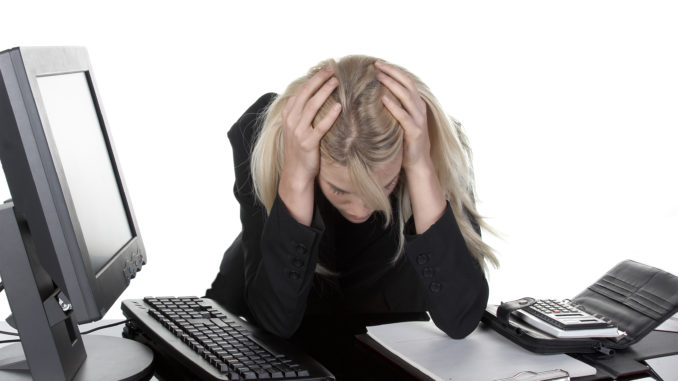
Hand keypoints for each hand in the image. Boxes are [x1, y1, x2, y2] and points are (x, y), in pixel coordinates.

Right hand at [280, 67, 341, 185]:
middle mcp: (291, 121)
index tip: (326, 70)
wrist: (295, 173)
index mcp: (288, 115)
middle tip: (332, 69)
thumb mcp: (296, 128)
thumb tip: (314, 96)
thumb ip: (301, 113)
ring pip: (311, 106)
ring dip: (324, 92)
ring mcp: (298, 132)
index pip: (300, 91)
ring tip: (336, 82)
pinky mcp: (308, 143)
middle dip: (319, 80)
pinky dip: (329, 116)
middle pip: (305, 94)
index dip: (313, 79)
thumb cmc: (299, 149)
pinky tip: (339, 107)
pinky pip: (320, 127)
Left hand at [375, 60, 431, 173]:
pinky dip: (393, 106)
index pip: (406, 80)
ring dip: (392, 84)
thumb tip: (373, 94)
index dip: (393, 70)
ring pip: (406, 96)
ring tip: (378, 76)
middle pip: (407, 83)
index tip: (378, 63)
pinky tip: (383, 99)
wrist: (417, 162)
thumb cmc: (405, 140)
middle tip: (376, 64)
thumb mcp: (400, 120)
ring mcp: (418, 119)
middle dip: (391, 71)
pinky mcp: (414, 131)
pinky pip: (403, 116)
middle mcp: (419, 108)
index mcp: (417, 103)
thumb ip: (393, 107)